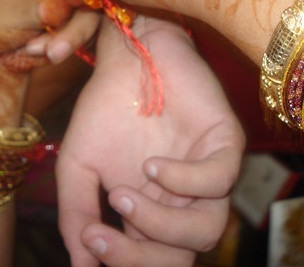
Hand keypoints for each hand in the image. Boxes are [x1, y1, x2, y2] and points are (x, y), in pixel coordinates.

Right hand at [56, 16, 244, 265]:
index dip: (123, 261)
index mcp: (151, 210)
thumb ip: (78, 210)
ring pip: (207, 229)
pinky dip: (186, 181)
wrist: (126, 57)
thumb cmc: (105, 108)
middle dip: (139, 257)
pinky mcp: (225, 142)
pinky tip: (153, 164)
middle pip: (181, 257)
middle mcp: (182, 199)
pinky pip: (220, 179)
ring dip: (162, 225)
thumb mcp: (79, 164)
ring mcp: (207, 173)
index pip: (150, 259)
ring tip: (121, 194)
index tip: (89, 239)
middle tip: (99, 234)